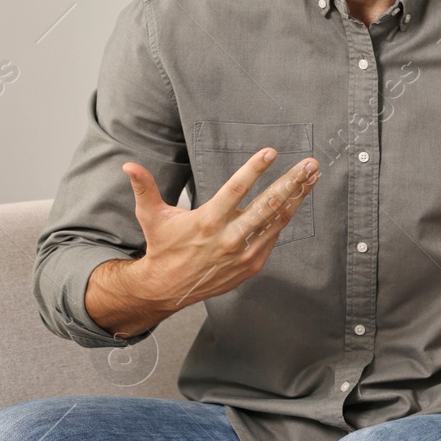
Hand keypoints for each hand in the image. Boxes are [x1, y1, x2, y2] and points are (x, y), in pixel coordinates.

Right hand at [85, 148, 319, 335]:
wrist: (169, 289)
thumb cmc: (163, 247)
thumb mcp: (151, 216)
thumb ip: (144, 188)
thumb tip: (128, 164)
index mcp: (207, 221)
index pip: (235, 190)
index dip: (253, 170)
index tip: (271, 152)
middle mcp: (229, 237)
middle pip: (267, 205)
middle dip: (291, 183)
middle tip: (309, 164)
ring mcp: (244, 253)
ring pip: (277, 220)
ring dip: (297, 197)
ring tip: (312, 177)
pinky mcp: (253, 264)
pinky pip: (273, 236)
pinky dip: (285, 217)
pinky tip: (297, 199)